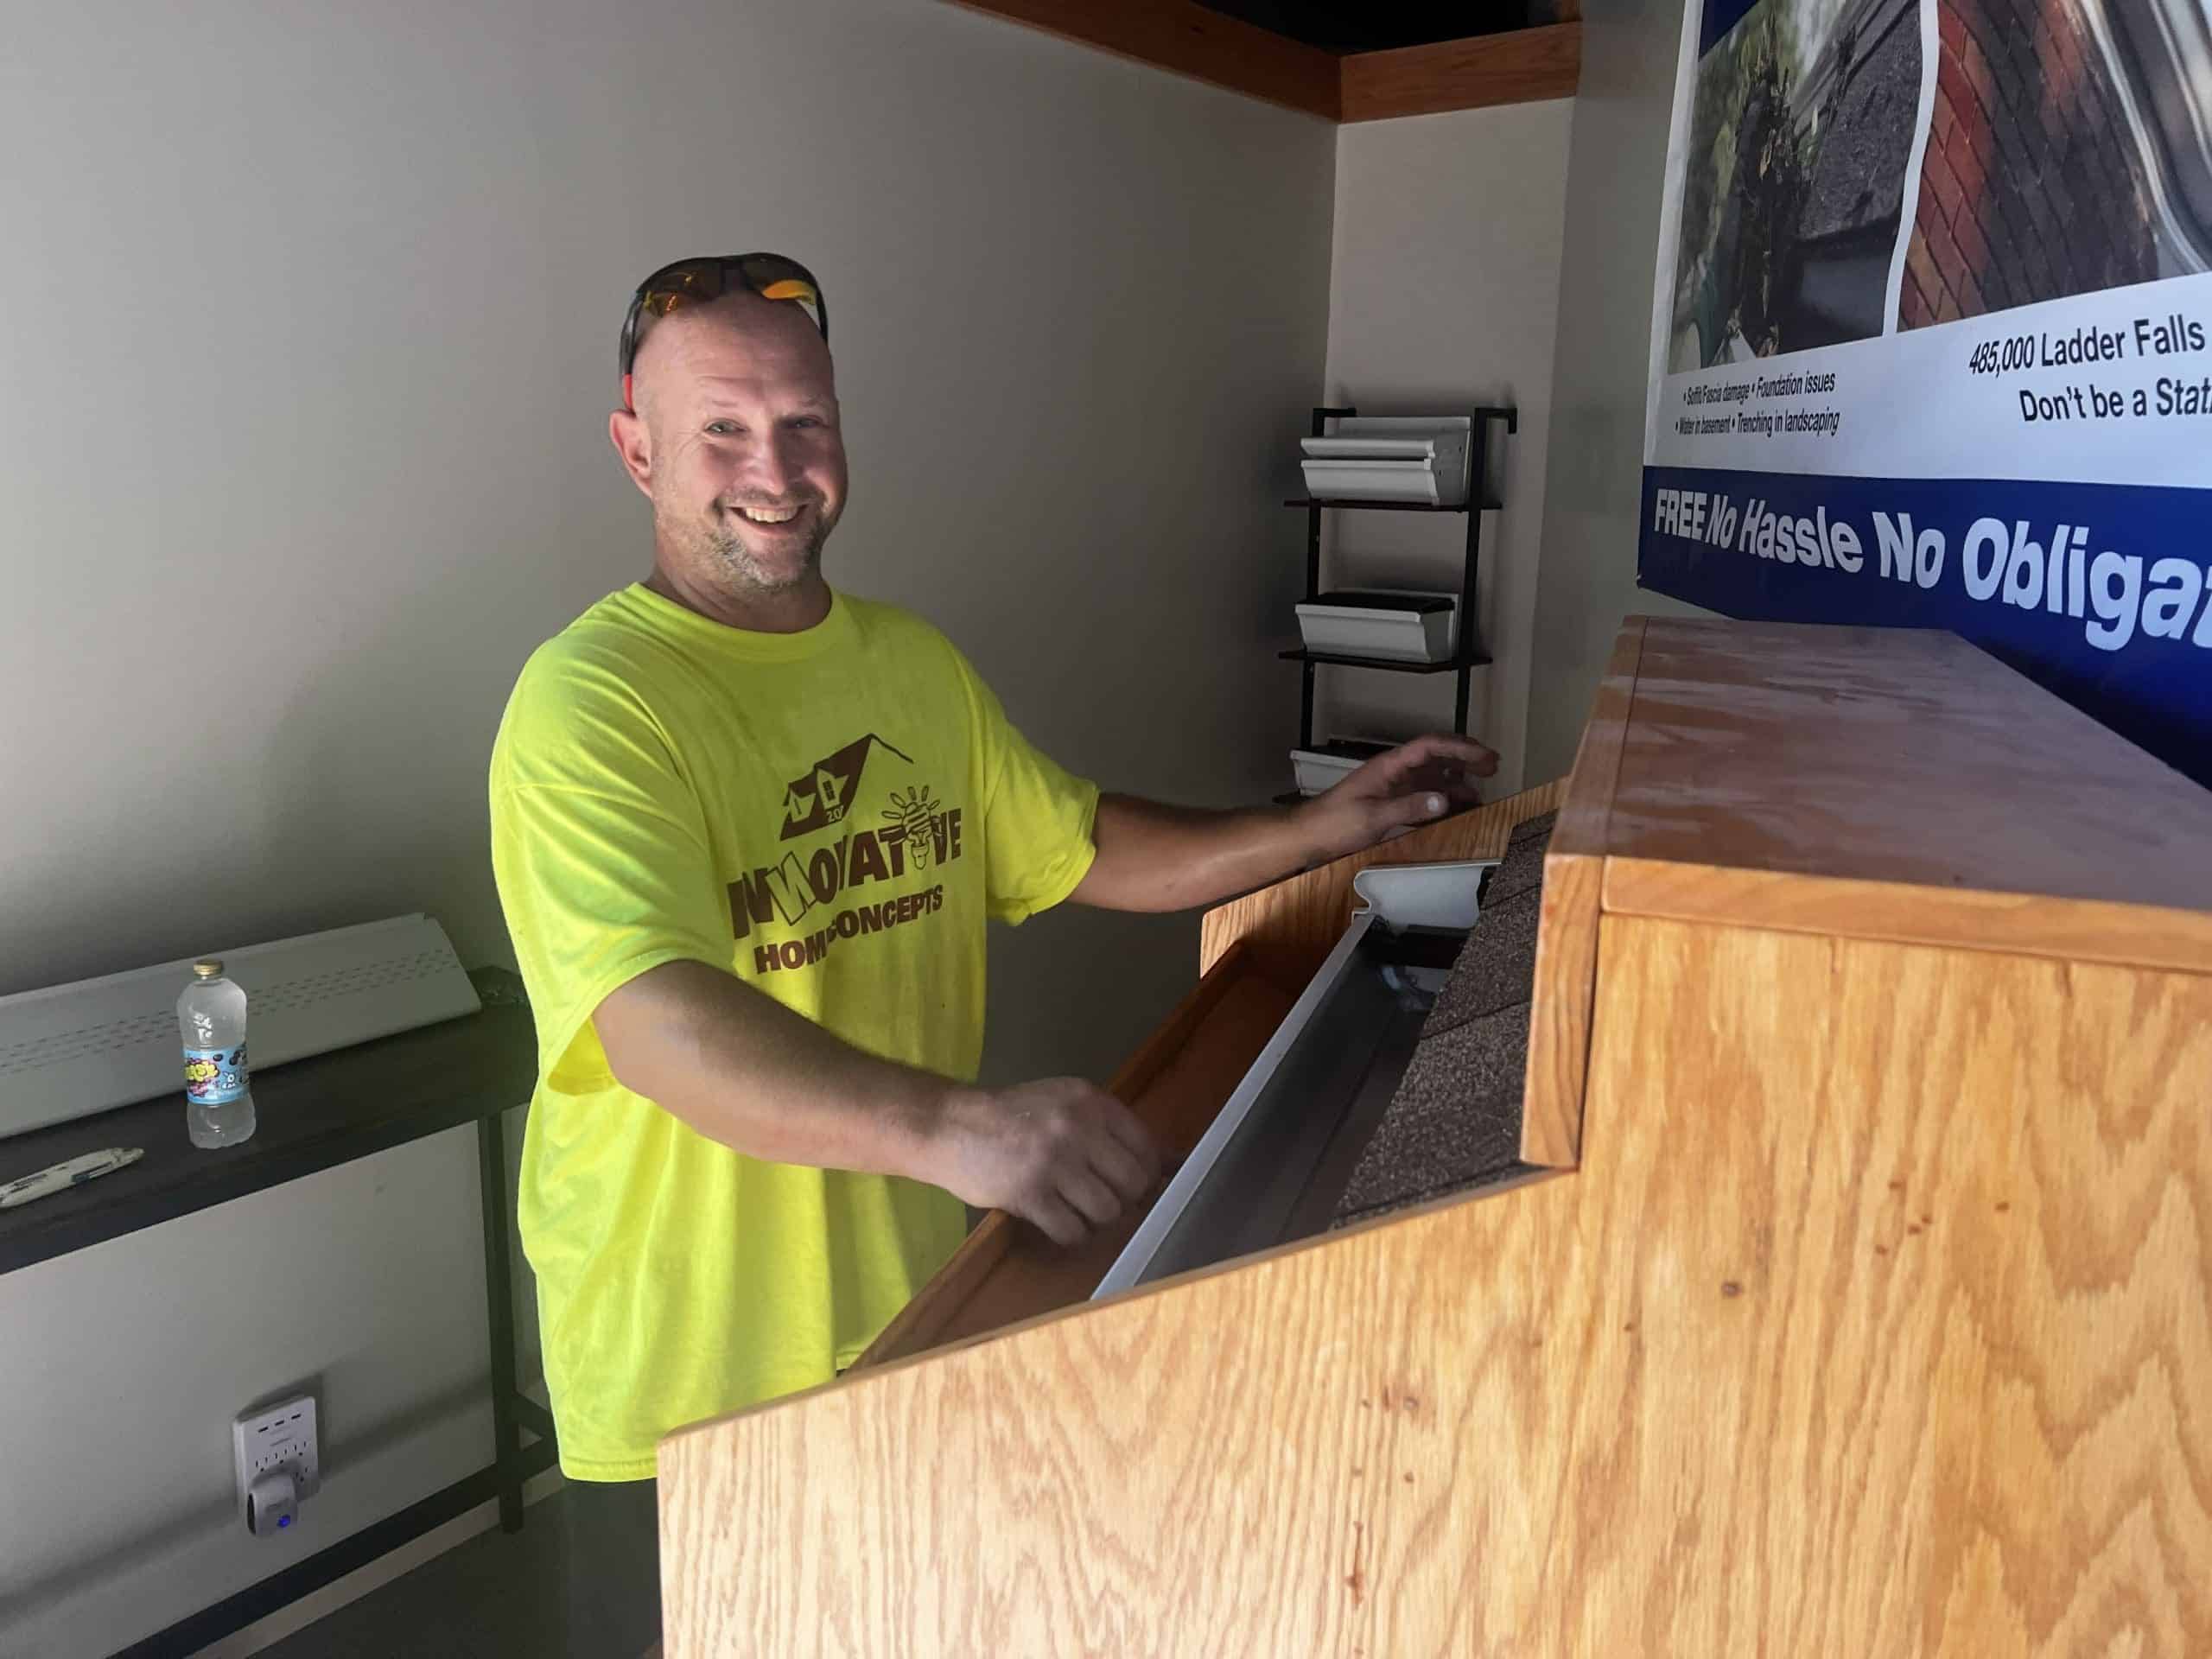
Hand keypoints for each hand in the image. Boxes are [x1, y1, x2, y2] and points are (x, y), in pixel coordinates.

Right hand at [926, 1079, 1165, 1246]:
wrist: (950, 1125)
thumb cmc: (1012, 1117)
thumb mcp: (1064, 1104)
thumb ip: (1111, 1129)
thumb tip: (1175, 1162)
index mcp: (1090, 1101)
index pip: (1146, 1148)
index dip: (1146, 1175)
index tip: (1130, 1185)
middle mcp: (1077, 1127)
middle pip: (1133, 1183)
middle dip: (1123, 1200)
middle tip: (1100, 1200)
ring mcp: (1053, 1161)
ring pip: (1107, 1211)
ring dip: (1096, 1219)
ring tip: (1075, 1210)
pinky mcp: (1029, 1193)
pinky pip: (1072, 1231)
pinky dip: (1071, 1234)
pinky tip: (1056, 1221)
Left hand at [1297, 733, 1497, 863]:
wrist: (1308, 837)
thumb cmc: (1333, 823)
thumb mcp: (1372, 817)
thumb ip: (1408, 807)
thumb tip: (1444, 799)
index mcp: (1388, 765)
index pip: (1429, 746)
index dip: (1459, 747)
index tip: (1484, 756)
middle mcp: (1394, 772)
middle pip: (1435, 756)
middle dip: (1465, 758)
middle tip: (1493, 766)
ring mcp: (1394, 787)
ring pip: (1433, 776)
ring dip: (1457, 781)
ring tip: (1482, 791)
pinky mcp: (1391, 804)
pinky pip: (1424, 796)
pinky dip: (1443, 800)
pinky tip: (1457, 809)